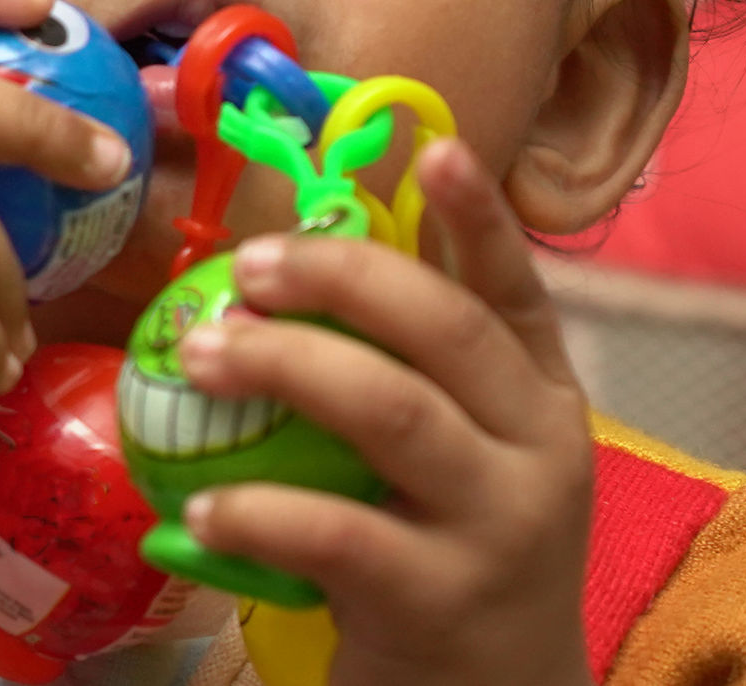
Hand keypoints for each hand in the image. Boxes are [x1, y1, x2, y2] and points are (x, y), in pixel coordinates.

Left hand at [172, 140, 597, 685]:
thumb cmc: (460, 555)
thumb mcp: (472, 457)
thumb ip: (420, 370)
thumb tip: (311, 262)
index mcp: (544, 398)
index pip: (514, 289)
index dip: (475, 215)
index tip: (432, 145)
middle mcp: (538, 451)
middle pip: (445, 331)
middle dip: (342, 280)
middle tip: (250, 266)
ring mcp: (497, 527)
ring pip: (394, 414)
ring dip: (287, 368)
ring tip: (201, 355)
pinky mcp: (440, 601)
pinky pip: (339, 536)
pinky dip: (263, 510)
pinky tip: (204, 504)